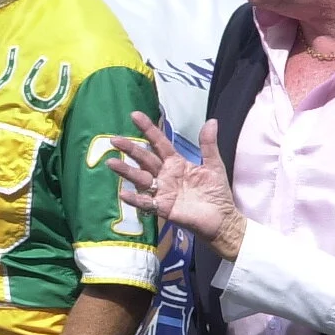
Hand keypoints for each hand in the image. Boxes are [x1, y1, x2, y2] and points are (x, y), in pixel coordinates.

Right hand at [107, 115, 247, 259]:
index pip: (159, 143)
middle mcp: (165, 175)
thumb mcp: (214, 165)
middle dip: (130, 149)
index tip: (135, 115)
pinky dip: (135, 199)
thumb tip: (212, 121)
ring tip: (112, 163)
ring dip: (126, 171)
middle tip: (114, 140)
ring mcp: (162, 191)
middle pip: (145, 159)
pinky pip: (147, 202)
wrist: (222, 219)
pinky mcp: (163, 208)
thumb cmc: (216, 193)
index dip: (148, 129)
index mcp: (176, 163)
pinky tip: (123, 194)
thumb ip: (208, 145)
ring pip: (141, 178)